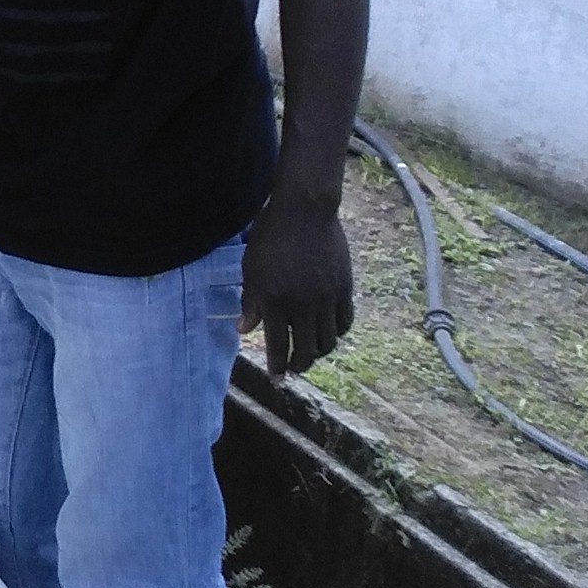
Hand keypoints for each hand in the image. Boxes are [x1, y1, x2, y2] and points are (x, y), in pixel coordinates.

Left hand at [241, 190, 354, 373]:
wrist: (304, 211)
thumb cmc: (270, 236)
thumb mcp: (251, 268)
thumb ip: (249, 301)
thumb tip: (243, 330)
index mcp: (274, 300)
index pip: (277, 345)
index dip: (277, 365)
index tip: (277, 376)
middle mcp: (301, 304)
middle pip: (305, 350)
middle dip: (299, 365)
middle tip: (294, 369)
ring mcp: (326, 297)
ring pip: (328, 340)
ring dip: (319, 352)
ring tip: (311, 353)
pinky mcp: (344, 288)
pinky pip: (345, 321)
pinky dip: (337, 332)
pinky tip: (330, 333)